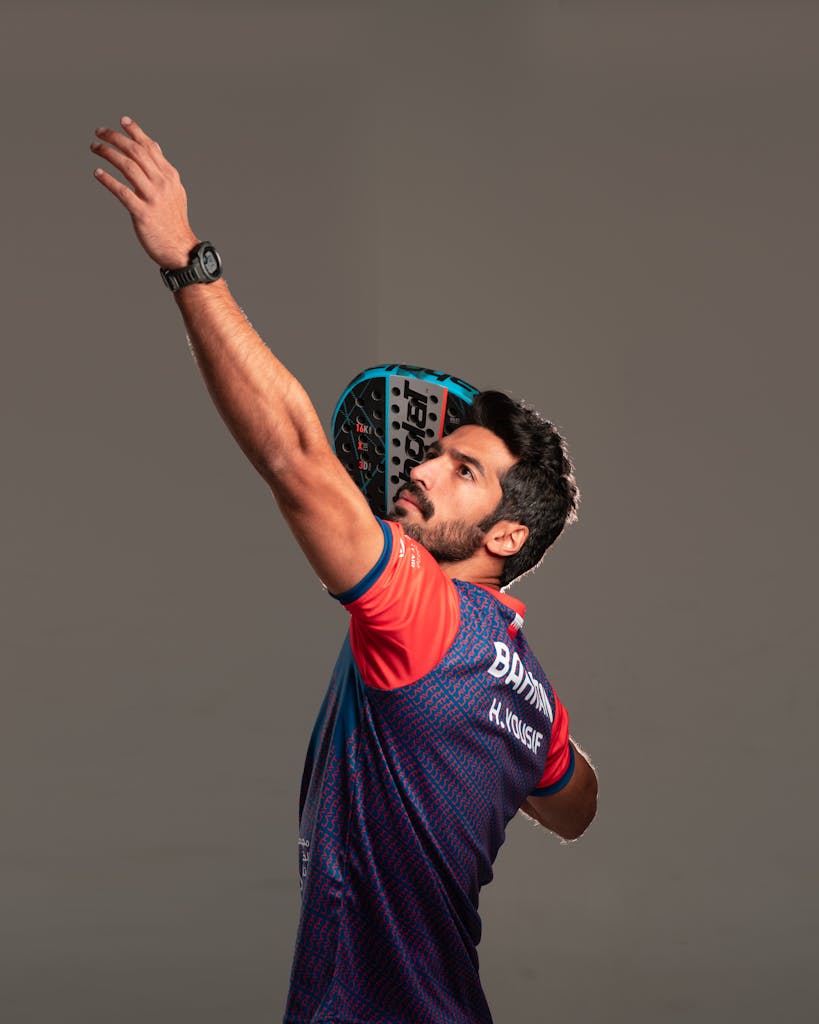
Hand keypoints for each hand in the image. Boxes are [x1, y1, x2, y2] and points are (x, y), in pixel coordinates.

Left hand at [91, 116, 198, 268]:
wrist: (180, 249)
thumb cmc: (174, 220)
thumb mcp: (174, 190)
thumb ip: (162, 168)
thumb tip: (154, 145)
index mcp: (170, 176)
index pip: (150, 147)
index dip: (135, 131)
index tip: (122, 121)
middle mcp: (162, 183)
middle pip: (136, 152)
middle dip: (116, 138)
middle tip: (100, 132)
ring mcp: (153, 198)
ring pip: (128, 167)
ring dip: (109, 153)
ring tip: (95, 147)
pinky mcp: (142, 213)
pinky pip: (122, 192)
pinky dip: (108, 180)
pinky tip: (97, 173)